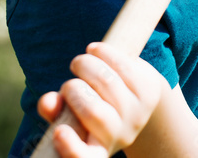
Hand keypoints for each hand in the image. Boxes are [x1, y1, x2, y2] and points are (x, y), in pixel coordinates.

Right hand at [37, 43, 167, 157]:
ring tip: (79, 63)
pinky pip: (124, 66)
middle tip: (68, 84)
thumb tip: (48, 101)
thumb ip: (55, 110)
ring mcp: (138, 113)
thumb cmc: (92, 107)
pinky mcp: (149, 90)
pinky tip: (95, 50)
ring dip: (87, 66)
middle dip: (74, 91)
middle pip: (95, 113)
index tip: (59, 132)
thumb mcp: (70, 113)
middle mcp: (120, 135)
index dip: (72, 149)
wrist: (133, 97)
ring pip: (109, 83)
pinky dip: (104, 53)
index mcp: (97, 149)